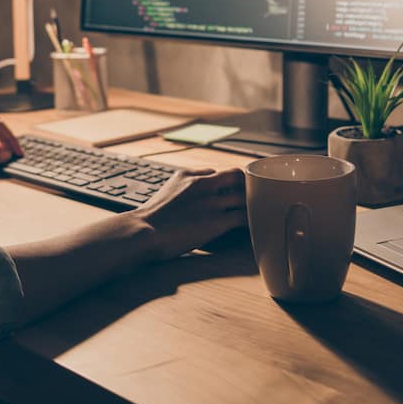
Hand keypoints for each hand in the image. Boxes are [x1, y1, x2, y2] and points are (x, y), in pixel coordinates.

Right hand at [131, 167, 245, 260]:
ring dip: (253, 203)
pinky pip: (244, 217)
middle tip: (253, 199)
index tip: (237, 192)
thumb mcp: (167, 190)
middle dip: (247, 187)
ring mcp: (211, 202)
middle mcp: (203, 184)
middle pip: (238, 176)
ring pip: (245, 196)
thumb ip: (184, 184)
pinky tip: (253, 225)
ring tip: (258, 212)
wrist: (144, 231)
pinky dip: (251, 220)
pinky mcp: (217, 221)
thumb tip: (199, 185)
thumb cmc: (152, 217)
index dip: (231, 183)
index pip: (220, 172)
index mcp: (189, 175)